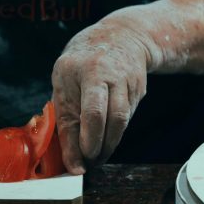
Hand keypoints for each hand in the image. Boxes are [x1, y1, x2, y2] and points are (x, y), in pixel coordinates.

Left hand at [52, 7, 153, 173]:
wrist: (121, 36)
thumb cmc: (83, 64)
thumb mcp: (65, 80)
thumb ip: (65, 115)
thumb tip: (71, 158)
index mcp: (81, 68)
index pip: (84, 112)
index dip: (80, 143)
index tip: (77, 166)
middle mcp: (106, 72)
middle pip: (107, 117)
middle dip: (97, 146)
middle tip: (88, 162)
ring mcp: (126, 80)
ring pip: (121, 121)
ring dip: (109, 145)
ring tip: (97, 157)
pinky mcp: (138, 90)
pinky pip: (126, 118)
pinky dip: (115, 134)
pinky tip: (106, 140)